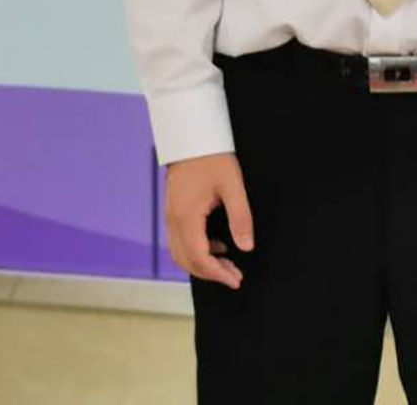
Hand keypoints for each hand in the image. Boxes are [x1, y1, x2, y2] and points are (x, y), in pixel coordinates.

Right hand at [165, 152, 251, 288]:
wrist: (191, 137)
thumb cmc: (211, 157)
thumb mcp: (233, 186)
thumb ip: (240, 218)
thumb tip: (245, 246)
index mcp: (187, 215)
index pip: (198, 257)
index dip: (217, 273)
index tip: (236, 279)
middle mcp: (174, 219)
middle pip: (186, 260)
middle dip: (210, 273)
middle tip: (235, 275)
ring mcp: (171, 215)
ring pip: (180, 253)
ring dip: (202, 264)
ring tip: (227, 264)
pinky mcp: (173, 211)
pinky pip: (179, 241)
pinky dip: (196, 252)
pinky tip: (216, 246)